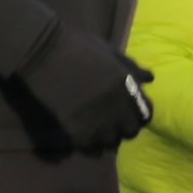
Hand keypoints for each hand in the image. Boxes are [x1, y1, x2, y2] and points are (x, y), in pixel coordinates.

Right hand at [14, 26, 155, 153]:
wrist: (43, 52)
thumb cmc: (76, 45)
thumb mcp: (109, 51)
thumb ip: (130, 67)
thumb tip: (150, 78)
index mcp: (128, 88)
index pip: (145, 114)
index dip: (137, 114)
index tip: (126, 111)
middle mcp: (118, 109)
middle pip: (130, 132)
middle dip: (123, 127)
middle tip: (109, 120)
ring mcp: (98, 123)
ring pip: (110, 142)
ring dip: (105, 136)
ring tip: (93, 127)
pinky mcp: (76, 132)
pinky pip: (89, 147)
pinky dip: (86, 142)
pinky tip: (78, 130)